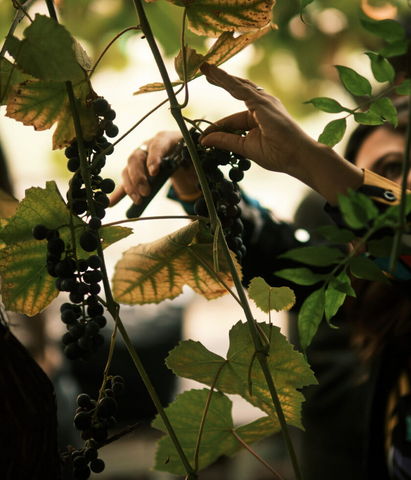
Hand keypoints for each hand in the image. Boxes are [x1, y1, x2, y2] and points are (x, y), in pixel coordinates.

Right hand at [110, 131, 197, 205]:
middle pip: (137, 158)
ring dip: (130, 186)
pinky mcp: (136, 171)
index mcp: (165, 139)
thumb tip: (191, 178)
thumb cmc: (189, 153)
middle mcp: (148, 146)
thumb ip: (195, 166)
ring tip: (138, 200)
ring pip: (128, 170)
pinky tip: (111, 203)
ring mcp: (139, 159)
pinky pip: (125, 182)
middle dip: (139, 176)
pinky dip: (119, 193)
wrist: (182, 152)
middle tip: (146, 192)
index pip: (157, 145)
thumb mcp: (194, 157)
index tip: (154, 172)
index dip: (154, 157)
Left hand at [200, 63, 314, 176]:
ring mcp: (263, 101)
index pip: (233, 119)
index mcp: (259, 117)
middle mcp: (262, 105)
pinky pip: (239, 88)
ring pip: (237, 85)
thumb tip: (204, 140)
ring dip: (221, 76)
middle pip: (236, 91)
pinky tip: (214, 73)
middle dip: (221, 82)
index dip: (217, 126)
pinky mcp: (262, 101)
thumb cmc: (277, 153)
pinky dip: (225, 79)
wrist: (297, 155)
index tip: (203, 134)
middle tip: (205, 72)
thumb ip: (225, 141)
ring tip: (205, 68)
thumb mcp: (244, 147)